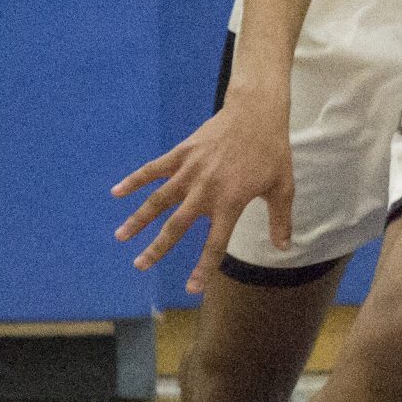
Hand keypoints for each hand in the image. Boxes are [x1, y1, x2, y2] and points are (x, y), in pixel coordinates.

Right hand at [111, 97, 294, 296]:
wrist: (256, 113)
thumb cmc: (271, 151)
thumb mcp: (283, 187)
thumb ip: (281, 220)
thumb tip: (284, 248)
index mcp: (230, 203)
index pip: (215, 244)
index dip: (203, 268)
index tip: (191, 288)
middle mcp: (206, 191)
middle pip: (176, 226)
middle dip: (157, 248)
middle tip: (139, 266)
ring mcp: (190, 171)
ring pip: (159, 200)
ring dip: (138, 219)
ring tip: (120, 236)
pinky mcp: (182, 153)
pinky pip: (154, 169)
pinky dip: (135, 180)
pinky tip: (116, 192)